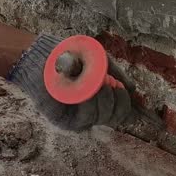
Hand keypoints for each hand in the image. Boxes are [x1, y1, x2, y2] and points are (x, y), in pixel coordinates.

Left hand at [9, 35, 136, 130]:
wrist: (41, 55)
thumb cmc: (68, 56)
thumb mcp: (98, 61)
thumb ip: (116, 74)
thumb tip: (133, 89)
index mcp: (100, 100)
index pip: (121, 111)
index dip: (129, 104)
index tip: (128, 90)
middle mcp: (91, 112)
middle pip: (117, 118)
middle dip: (121, 101)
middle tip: (114, 84)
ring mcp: (78, 117)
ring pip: (104, 117)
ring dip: (106, 100)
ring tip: (101, 83)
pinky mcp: (65, 120)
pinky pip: (86, 117)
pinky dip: (92, 103)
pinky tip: (91, 90)